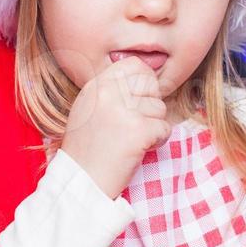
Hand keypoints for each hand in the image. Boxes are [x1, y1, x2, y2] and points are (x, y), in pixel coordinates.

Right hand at [61, 55, 169, 199]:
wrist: (81, 181)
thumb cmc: (87, 150)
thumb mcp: (89, 109)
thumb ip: (111, 91)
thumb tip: (144, 75)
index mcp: (96, 86)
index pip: (133, 65)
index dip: (144, 81)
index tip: (140, 99)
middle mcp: (108, 93)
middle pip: (150, 83)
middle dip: (151, 103)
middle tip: (138, 123)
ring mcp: (123, 110)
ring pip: (160, 107)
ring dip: (154, 125)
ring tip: (134, 139)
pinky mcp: (137, 130)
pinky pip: (164, 127)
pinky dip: (158, 141)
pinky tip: (140, 149)